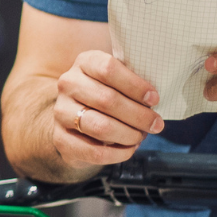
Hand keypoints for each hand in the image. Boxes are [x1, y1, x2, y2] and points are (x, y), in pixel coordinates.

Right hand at [52, 50, 163, 167]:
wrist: (75, 118)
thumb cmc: (105, 95)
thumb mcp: (116, 80)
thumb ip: (132, 83)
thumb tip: (154, 101)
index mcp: (85, 62)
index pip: (108, 69)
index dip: (135, 85)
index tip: (154, 99)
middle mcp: (69, 84)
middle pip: (107, 100)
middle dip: (138, 115)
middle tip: (156, 124)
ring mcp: (61, 111)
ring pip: (100, 126)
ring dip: (128, 135)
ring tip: (141, 136)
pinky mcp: (60, 138)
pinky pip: (93, 151)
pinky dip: (118, 154)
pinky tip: (129, 149)